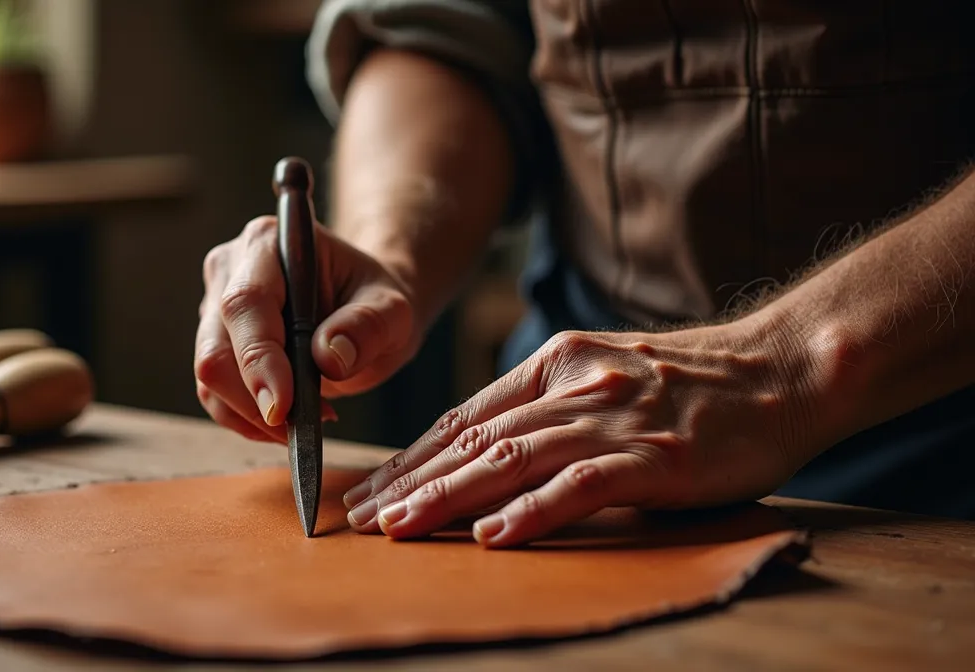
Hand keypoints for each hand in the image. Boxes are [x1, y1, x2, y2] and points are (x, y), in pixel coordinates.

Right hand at [195, 216, 419, 442]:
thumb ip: (368, 326)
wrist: (364, 309)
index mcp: (268, 243)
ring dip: (254, 415)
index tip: (283, 406)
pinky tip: (289, 421)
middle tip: (306, 425)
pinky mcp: (214, 343)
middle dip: (256, 399)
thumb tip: (329, 356)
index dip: (259, 358)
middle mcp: (230, 269)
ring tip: (310, 420)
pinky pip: (215, 395)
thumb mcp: (393, 310)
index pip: (246, 303)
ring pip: (209, 377)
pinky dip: (248, 420)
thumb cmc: (375, 302)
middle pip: (216, 346)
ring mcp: (214, 307)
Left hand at [340, 322, 815, 545]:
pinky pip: (581, 485)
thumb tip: (487, 456)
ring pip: (512, 458)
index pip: (466, 416)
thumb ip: (549, 409)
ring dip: (449, 495)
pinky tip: (493, 535)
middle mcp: (573, 384)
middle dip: (413, 481)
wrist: (781, 370)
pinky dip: (533, 511)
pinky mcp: (653, 454)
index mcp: (555, 363)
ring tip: (401, 527)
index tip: (371, 490)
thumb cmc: (692, 385)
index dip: (413, 457)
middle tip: (363, 518)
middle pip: (475, 438)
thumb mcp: (605, 376)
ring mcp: (612, 417)